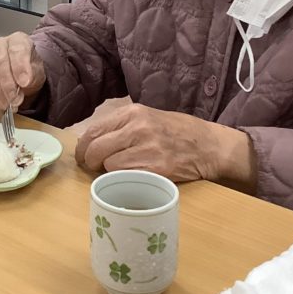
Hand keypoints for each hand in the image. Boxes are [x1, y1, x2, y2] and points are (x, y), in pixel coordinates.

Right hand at [0, 31, 46, 108]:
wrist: (22, 75)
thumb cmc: (29, 70)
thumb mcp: (38, 71)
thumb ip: (32, 75)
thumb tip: (24, 82)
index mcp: (18, 40)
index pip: (17, 50)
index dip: (20, 67)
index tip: (25, 83)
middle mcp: (0, 45)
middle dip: (8, 84)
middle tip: (16, 99)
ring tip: (9, 104)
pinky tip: (1, 102)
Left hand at [74, 103, 256, 188]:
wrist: (209, 145)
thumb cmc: (175, 132)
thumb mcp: (147, 118)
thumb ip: (120, 127)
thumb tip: (90, 142)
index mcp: (132, 113)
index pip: (93, 131)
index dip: (83, 148)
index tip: (83, 157)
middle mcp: (137, 127)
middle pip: (95, 149)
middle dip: (88, 162)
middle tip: (93, 169)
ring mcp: (147, 148)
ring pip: (108, 165)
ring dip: (108, 173)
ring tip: (118, 173)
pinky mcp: (157, 168)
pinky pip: (126, 177)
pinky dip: (124, 181)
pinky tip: (132, 178)